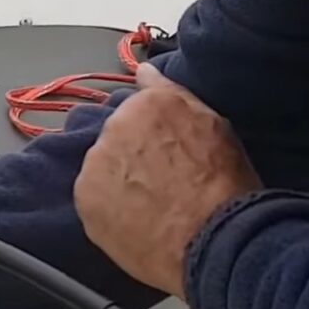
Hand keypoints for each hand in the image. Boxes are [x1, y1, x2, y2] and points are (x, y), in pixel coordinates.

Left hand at [75, 63, 259, 297]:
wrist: (213, 239)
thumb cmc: (224, 184)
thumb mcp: (213, 124)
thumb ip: (170, 92)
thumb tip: (143, 70)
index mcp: (147, 104)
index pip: (138, 108)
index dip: (154, 133)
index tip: (168, 152)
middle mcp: (114, 127)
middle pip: (118, 138)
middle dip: (134, 155)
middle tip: (164, 182)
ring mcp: (95, 164)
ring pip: (103, 167)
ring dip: (120, 180)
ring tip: (152, 206)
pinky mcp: (85, 199)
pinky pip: (94, 198)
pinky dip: (110, 208)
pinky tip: (137, 220)